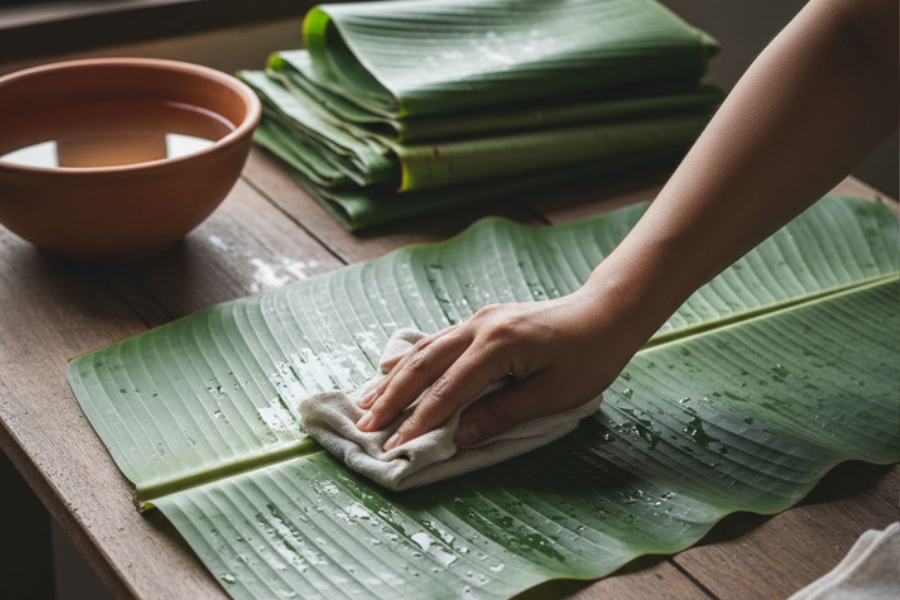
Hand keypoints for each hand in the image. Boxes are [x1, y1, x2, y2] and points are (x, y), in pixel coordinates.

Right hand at [355, 283, 646, 449]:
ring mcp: (477, 320)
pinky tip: (389, 367)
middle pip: (424, 366)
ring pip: (424, 351)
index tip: (394, 448)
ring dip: (393, 378)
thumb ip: (503, 413)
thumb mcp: (553, 394)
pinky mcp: (480, 320)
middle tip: (365, 427)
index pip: (448, 392)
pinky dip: (409, 358)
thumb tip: (460, 437)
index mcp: (497, 345)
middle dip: (392, 399)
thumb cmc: (589, 355)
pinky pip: (436, 341)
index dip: (419, 422)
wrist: (606, 311)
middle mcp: (479, 327)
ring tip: (367, 403)